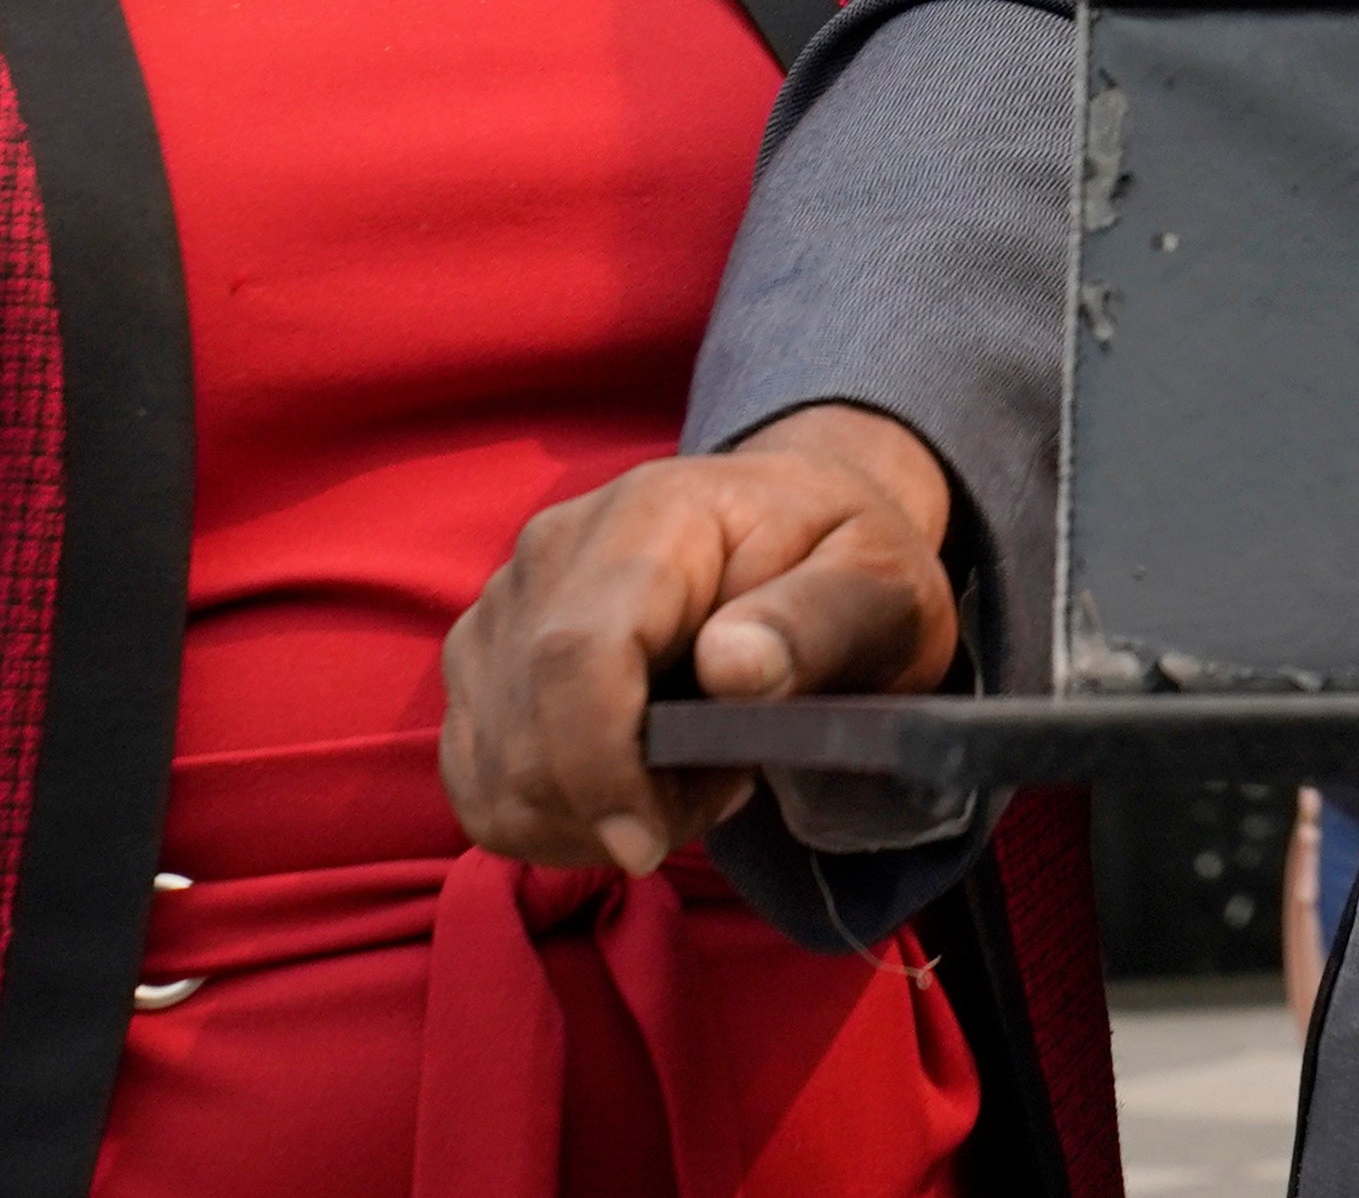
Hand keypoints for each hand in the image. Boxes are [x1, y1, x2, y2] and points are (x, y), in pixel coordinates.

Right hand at [440, 403, 959, 875]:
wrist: (800, 532)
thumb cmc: (846, 565)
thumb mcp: (881, 587)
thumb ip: (818, 622)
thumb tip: (731, 668)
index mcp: (653, 516)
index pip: (577, 652)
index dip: (598, 765)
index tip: (652, 842)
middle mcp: (552, 549)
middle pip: (523, 724)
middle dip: (611, 806)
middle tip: (719, 789)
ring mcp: (503, 606)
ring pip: (492, 767)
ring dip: (586, 820)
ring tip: (689, 780)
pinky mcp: (484, 662)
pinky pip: (477, 781)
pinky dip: (548, 821)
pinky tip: (632, 792)